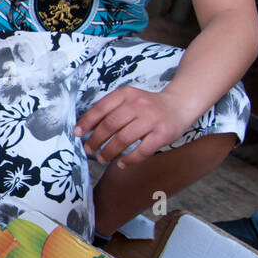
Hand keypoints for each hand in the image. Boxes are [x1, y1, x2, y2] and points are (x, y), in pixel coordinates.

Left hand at [74, 87, 188, 168]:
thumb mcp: (128, 99)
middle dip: (95, 140)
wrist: (180, 105)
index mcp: (126, 94)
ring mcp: (151, 119)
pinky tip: (121, 163)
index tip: (77, 133)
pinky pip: (141, 151)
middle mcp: (138, 104)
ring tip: (102, 158)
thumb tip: (86, 128)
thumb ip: (110, 110)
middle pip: (110, 125)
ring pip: (123, 139)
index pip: (101, 108)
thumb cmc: (148, 106)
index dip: (86, 122)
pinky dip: (128, 160)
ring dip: (109, 152)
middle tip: (88, 150)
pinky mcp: (162, 134)